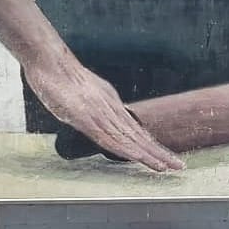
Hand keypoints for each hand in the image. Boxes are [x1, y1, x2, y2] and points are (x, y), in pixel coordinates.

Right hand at [26, 54, 182, 172]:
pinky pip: (107, 137)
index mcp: (111, 107)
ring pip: (127, 139)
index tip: (166, 159)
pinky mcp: (86, 117)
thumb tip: (103, 118)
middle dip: (158, 153)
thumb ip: (96, 107)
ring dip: (147, 154)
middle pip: (138, 137)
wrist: (50, 60)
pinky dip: (123, 149)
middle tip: (178, 167)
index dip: (151, 146)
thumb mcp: (84, 94)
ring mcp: (99, 114)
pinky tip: (135, 158)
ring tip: (165, 167)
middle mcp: (109, 111)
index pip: (135, 132)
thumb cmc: (62, 77)